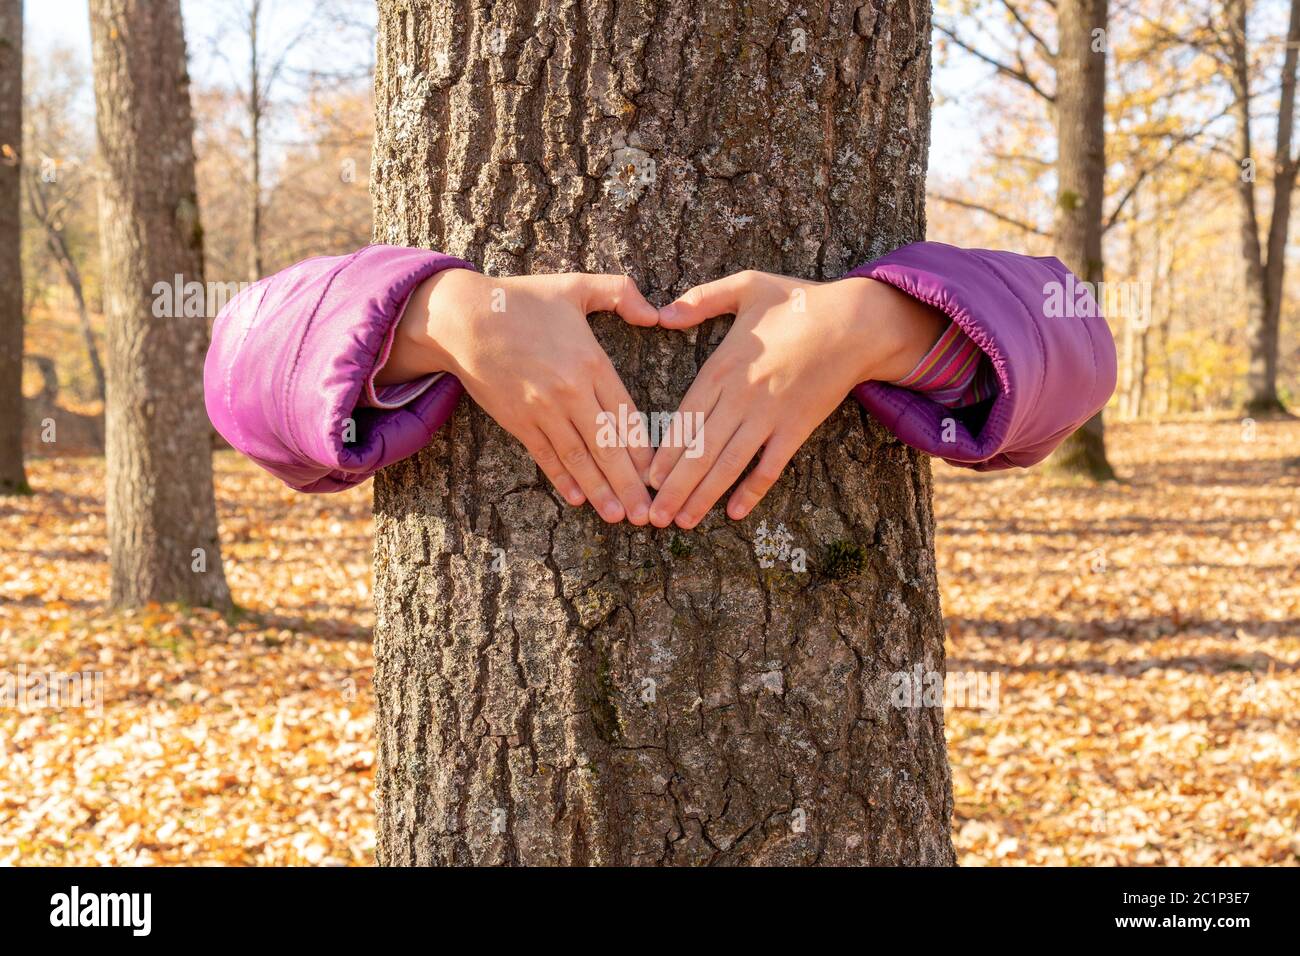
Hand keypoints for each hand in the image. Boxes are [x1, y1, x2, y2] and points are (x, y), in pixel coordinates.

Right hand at [377, 268, 657, 524]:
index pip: (627, 416)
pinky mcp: (518, 421)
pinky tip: (578, 499)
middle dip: (629, 483)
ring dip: (600, 491)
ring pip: (579, 458)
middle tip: (647, 514)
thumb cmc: (523, 299)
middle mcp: (571, 392)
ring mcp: (542, 410)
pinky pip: (546, 456)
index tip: (661, 475)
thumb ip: (621, 293)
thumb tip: (656, 314)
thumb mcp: (576, 286)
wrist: (464, 318)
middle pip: (608, 446)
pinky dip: (563, 479)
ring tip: (618, 516)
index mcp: (592, 362)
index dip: (645, 450)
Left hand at [647, 270, 947, 527]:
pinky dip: (753, 490)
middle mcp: (743, 396)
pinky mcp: (798, 428)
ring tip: (682, 521)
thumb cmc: (800, 301)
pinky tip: (735, 513)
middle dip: (675, 486)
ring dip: (704, 496)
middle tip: (653, 516)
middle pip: (701, 449)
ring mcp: (771, 415)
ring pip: (730, 464)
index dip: (664, 451)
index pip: (685, 417)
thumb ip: (701, 299)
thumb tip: (662, 314)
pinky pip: (771, 466)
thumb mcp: (747, 285)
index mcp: (724, 365)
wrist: (857, 322)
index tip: (646, 478)